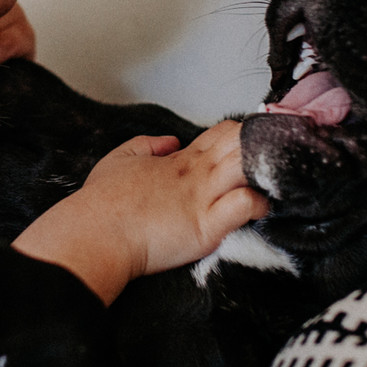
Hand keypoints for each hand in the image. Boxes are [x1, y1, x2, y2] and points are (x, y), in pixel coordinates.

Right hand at [11, 120, 267, 303]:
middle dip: (262, 151)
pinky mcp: (207, 226)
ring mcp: (202, 198)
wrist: (95, 233)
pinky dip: (260, 205)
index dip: (241, 137)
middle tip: (272, 166)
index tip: (251, 149)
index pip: (223, 133)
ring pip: (249, 167)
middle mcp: (196, 173)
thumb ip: (146, 146)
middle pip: (243, 143)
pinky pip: (246, 205)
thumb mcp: (119, 159)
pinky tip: (259, 211)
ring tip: (271, 187)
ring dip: (265, 174)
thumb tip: (170, 140)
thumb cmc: (101, 203)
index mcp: (179, 159)